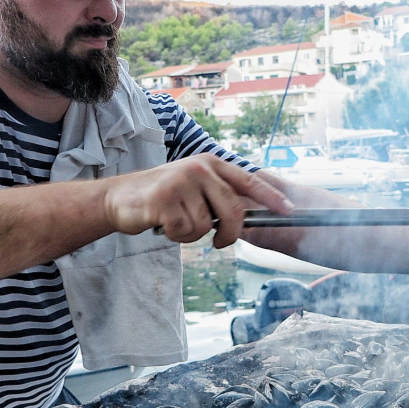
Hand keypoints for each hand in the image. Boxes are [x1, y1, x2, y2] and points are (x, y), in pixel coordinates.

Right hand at [103, 154, 292, 246]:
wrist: (119, 198)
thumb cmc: (162, 197)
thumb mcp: (194, 186)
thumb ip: (218, 195)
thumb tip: (250, 217)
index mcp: (210, 164)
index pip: (249, 180)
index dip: (271, 197)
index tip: (289, 210)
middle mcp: (199, 168)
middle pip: (233, 209)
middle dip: (231, 234)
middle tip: (219, 243)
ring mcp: (181, 182)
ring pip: (207, 225)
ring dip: (193, 235)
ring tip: (176, 223)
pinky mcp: (164, 200)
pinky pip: (186, 232)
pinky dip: (177, 237)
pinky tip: (164, 225)